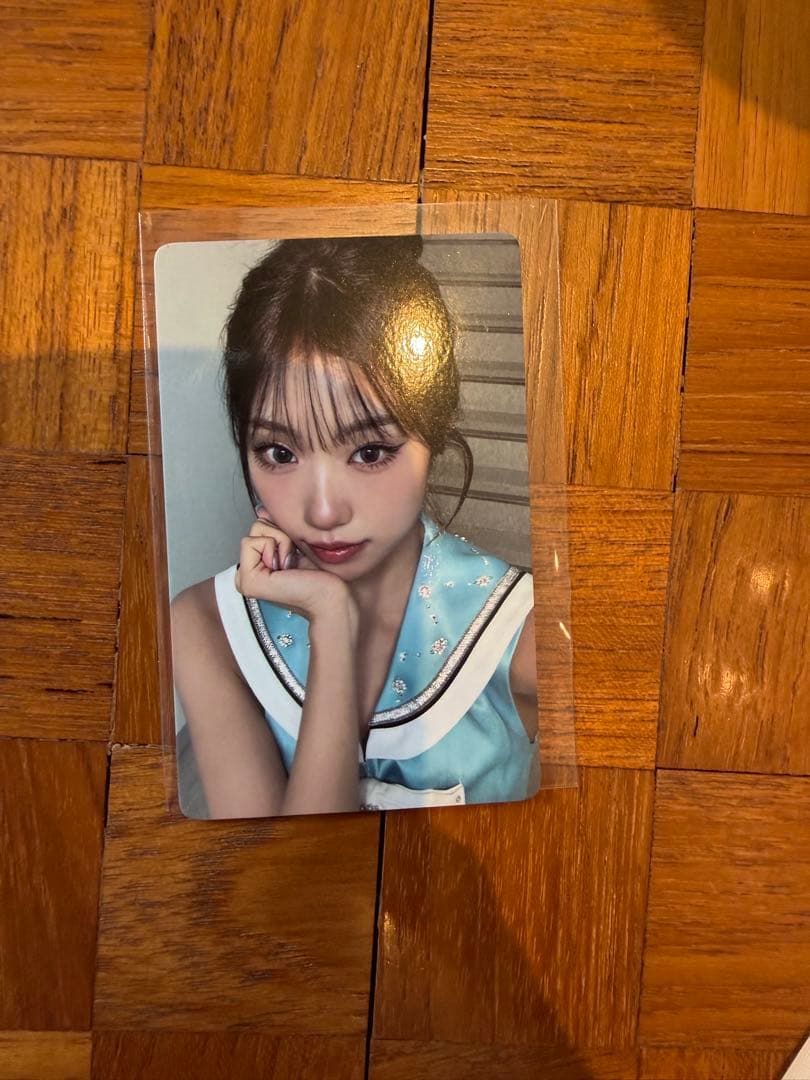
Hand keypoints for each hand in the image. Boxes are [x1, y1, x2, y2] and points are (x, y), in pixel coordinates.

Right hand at [235, 516, 354, 628]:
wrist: (332, 596)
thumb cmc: (321, 575)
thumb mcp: (294, 543)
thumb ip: (276, 528)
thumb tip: (262, 510)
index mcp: (258, 566)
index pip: (261, 526)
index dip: (281, 530)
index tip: (295, 552)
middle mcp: (249, 572)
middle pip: (257, 525)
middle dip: (281, 534)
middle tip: (294, 560)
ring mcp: (245, 579)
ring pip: (255, 530)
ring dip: (281, 540)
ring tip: (291, 563)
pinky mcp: (247, 581)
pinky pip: (251, 541)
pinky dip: (275, 546)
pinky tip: (285, 567)